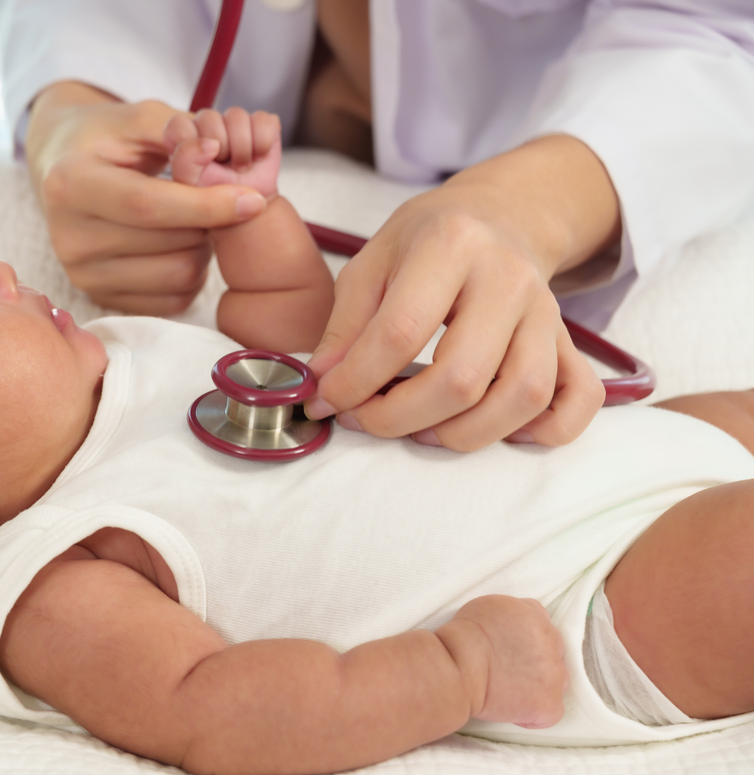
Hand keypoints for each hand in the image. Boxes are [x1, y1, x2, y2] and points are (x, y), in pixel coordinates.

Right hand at [26, 82, 267, 314]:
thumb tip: (217, 150)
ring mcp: (84, 274)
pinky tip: (180, 243)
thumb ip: (179, 130)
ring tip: (193, 219)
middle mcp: (69, 237)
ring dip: (204, 247)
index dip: (206, 204)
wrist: (63, 171)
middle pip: (169, 242)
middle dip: (210, 220)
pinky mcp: (104, 299)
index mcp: (71, 184)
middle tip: (213, 197)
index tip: (253, 199)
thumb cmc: (108, 140)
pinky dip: (192, 271)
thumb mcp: (138, 118)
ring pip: (179, 274)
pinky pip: (175, 298)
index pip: (147, 205)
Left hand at [164, 108, 281, 198]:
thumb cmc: (212, 202)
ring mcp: (234, 123)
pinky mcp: (261, 124)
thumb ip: (185, 163)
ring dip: (242, 148)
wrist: (246, 213)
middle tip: (223, 170)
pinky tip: (258, 156)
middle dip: (219, 150)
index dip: (191, 144)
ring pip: (236, 115)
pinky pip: (264, 120)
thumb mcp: (189, 189)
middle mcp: (206, 126)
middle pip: (209, 117)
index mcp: (182, 139)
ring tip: (241, 168)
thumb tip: (210, 144)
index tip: (201, 166)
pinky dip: (263, 141)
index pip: (178, 124)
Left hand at [304, 136, 614, 450]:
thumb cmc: (426, 241)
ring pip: (522, 395)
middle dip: (401, 417)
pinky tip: (499, 431)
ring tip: (420, 430)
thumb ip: (344, 326)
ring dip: (463, 433)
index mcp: (450, 245)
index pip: (400, 332)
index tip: (327, 400)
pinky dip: (545, 429)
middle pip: (463, 375)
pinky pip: (579, 398)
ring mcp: (548, 311)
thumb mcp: (371, 262)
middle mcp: (508, 278)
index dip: (356, 381)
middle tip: (366, 419)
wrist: (500, 214)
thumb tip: (322, 385)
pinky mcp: (570, 340)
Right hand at [435, 595, 567, 728]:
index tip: (511, 651)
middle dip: (535, 663)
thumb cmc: (460, 639)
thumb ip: (510, 616)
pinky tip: (513, 710)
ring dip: (539, 687)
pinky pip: (551, 713)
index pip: (541, 626)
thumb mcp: (486, 607)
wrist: (459, 666)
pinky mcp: (548, 702)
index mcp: (534, 615)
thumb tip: (510, 631)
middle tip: (508, 671)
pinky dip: (534, 716)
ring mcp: (554, 673)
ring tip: (510, 691)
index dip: (526, 642)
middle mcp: (551, 640)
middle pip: (553, 653)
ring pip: (557, 682)